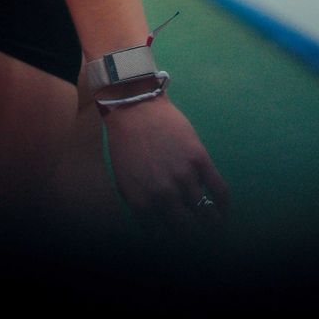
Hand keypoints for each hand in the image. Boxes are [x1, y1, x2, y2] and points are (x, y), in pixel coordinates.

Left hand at [103, 94, 230, 238]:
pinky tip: (224, 210)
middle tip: (202, 237)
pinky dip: (225, 205)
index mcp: (141, 201)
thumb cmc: (127, 144)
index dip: (175, 242)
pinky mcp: (199, 159)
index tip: (182, 240)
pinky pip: (219, 190)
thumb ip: (142, 207)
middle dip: (196, 237)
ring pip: (205, 213)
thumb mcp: (125, 181)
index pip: (164, 237)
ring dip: (214, 224)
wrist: (134, 107)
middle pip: (188, 230)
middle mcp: (163, 193)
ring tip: (217, 227)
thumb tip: (160, 230)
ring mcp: (182, 176)